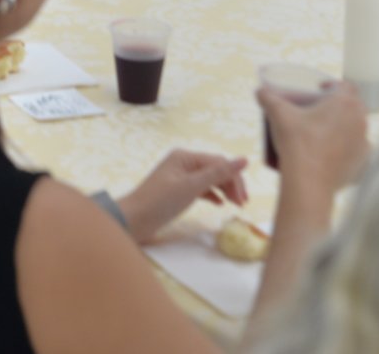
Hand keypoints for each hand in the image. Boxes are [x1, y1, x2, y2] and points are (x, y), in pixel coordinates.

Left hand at [115, 149, 249, 243]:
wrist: (134, 220)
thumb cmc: (160, 202)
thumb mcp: (191, 187)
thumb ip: (218, 174)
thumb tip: (244, 159)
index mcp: (185, 156)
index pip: (218, 162)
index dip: (234, 178)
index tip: (243, 199)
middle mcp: (183, 162)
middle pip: (215, 169)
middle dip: (231, 184)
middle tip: (242, 204)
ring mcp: (180, 176)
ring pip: (210, 179)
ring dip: (224, 190)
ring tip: (236, 205)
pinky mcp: (178, 190)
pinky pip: (201, 188)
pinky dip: (212, 195)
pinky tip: (220, 204)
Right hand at [257, 82, 368, 199]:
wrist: (308, 183)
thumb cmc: (297, 145)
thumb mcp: (278, 114)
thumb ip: (268, 97)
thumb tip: (260, 91)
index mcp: (345, 103)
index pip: (346, 86)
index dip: (332, 85)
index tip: (318, 90)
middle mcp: (360, 121)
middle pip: (351, 106)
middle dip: (336, 106)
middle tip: (317, 112)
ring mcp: (363, 143)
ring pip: (354, 129)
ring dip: (342, 127)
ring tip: (322, 133)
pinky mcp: (362, 163)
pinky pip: (355, 151)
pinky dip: (345, 149)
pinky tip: (330, 152)